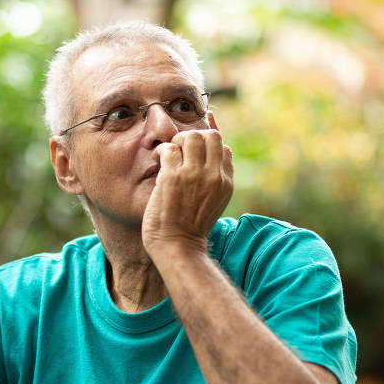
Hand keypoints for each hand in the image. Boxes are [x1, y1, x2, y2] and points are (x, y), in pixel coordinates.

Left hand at [142, 127, 232, 257]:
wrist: (178, 246)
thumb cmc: (191, 227)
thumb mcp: (214, 203)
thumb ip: (214, 181)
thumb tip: (206, 158)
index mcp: (226, 182)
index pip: (224, 148)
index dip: (207, 148)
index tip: (192, 158)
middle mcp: (213, 175)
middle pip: (210, 136)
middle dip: (193, 138)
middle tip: (179, 152)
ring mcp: (193, 175)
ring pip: (190, 137)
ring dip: (176, 142)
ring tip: (168, 155)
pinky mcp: (172, 177)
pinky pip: (168, 148)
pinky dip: (160, 150)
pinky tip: (156, 160)